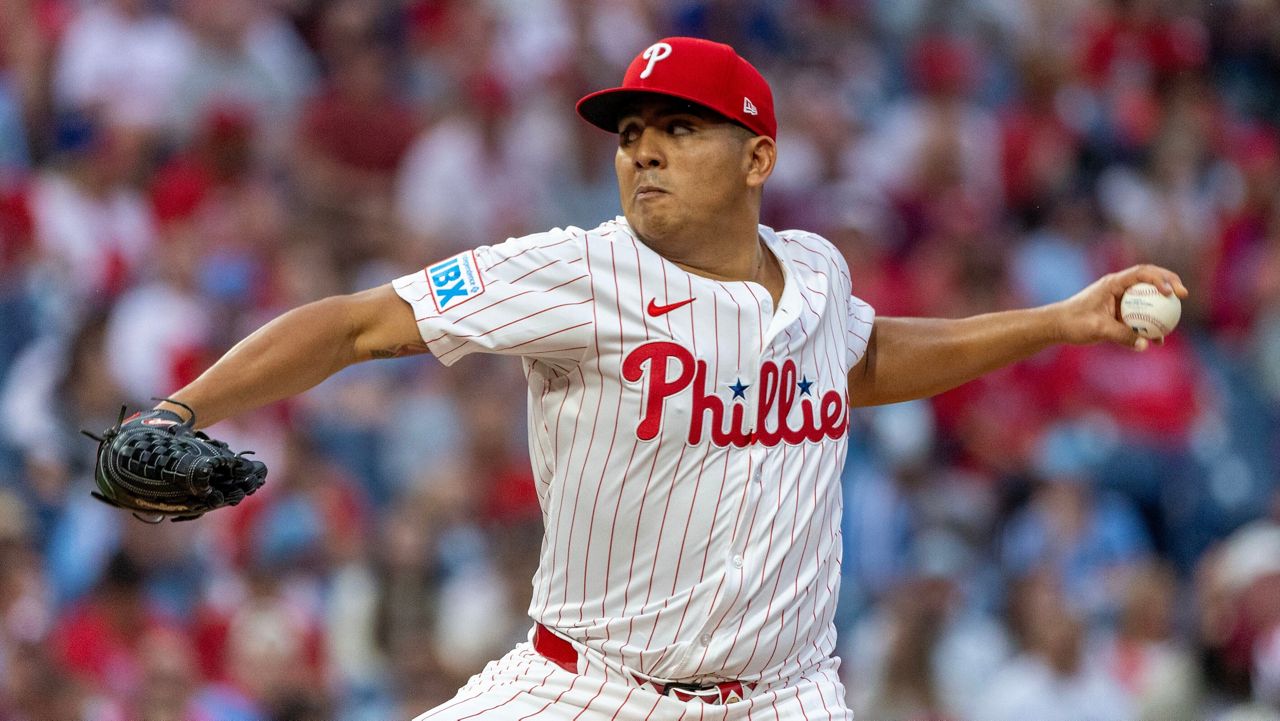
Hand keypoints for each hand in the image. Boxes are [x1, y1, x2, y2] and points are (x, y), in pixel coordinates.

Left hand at [1052, 264, 1188, 350]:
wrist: (1057, 327)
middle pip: (1150, 279)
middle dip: (1169, 283)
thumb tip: (1145, 345)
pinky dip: (1149, 324)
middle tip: (1184, 295)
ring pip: (1146, 298)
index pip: (1142, 273)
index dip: (1161, 278)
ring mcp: (1119, 299)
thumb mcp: (1097, 329)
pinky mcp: (1118, 313)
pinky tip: (1158, 340)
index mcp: (1113, 283)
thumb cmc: (1073, 323)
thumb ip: (1121, 335)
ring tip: (1175, 319)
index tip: (1171, 292)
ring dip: (1161, 305)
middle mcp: (1118, 287)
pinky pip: (1139, 316)